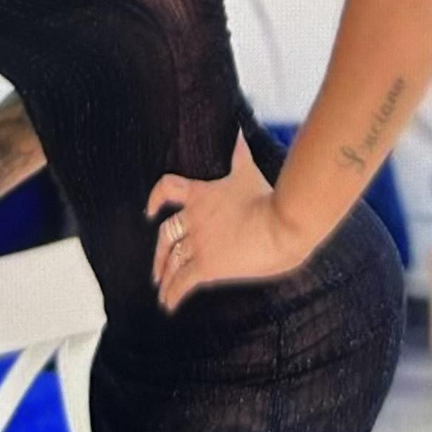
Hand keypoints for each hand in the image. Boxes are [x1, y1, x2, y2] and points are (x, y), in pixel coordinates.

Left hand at [144, 126, 308, 313]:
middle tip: (157, 268)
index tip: (149, 210)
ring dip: (164, 276)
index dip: (155, 199)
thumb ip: (239, 152)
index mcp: (201, 194)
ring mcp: (198, 243)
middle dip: (158, 253)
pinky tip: (168, 304)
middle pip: (165, 235)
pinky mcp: (207, 266)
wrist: (282, 223)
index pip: (167, 189)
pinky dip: (172, 293)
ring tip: (161, 290)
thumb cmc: (270, 197)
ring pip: (171, 261)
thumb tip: (238, 127)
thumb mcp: (249, 171)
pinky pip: (182, 282)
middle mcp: (194, 219)